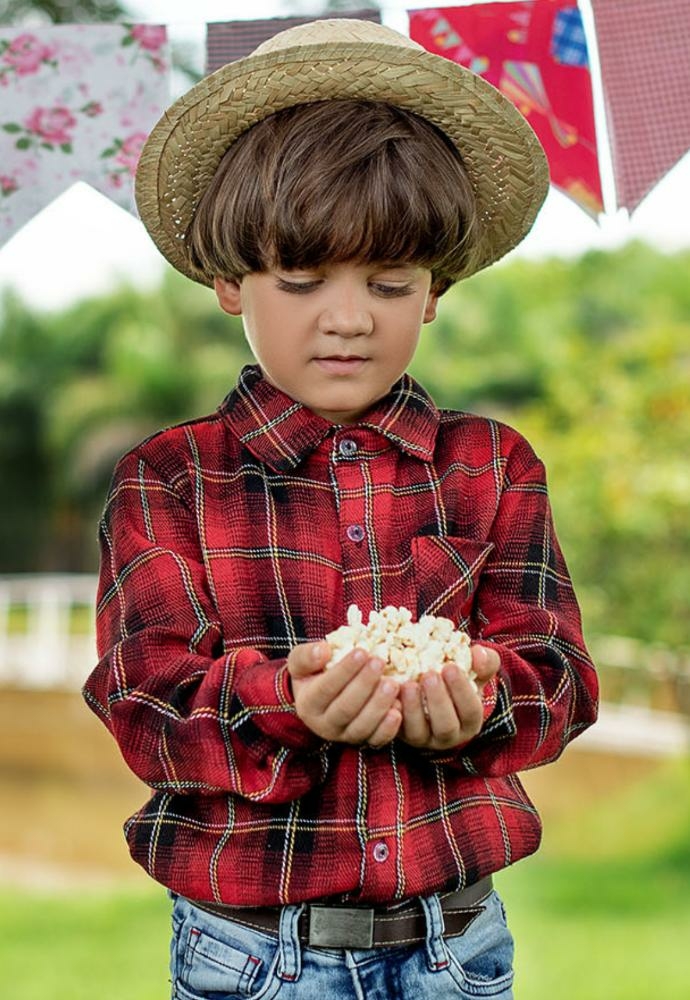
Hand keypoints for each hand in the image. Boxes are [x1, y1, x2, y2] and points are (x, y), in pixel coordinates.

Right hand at [287, 642, 401, 746]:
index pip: (326, 689)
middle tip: (380, 662)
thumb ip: (306, 656)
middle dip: (364, 685)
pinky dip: (388, 728)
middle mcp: (324, 725)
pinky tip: (398, 710)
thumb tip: (322, 651)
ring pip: (362, 726)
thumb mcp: (301, 661)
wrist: (323, 694)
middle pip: (345, 709)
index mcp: (308, 704)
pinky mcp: (365, 741)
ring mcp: (345, 736)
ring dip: (379, 706)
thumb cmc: (314, 672)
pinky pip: (377, 740)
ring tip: (392, 684)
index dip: (345, 671)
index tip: (362, 651)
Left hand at [399, 644, 500, 750]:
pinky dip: (392, 714)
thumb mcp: (474, 671)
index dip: (462, 691)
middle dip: (438, 700)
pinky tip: (391, 696)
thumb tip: (479, 653)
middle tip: (429, 675)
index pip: (470, 711)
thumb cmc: (455, 679)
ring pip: (419, 732)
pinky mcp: (400, 736)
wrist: (427, 688)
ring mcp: (423, 738)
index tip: (451, 667)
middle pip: (446, 726)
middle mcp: (448, 735)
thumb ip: (485, 662)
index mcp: (469, 721)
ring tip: (409, 685)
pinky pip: (395, 731)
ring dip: (413, 708)